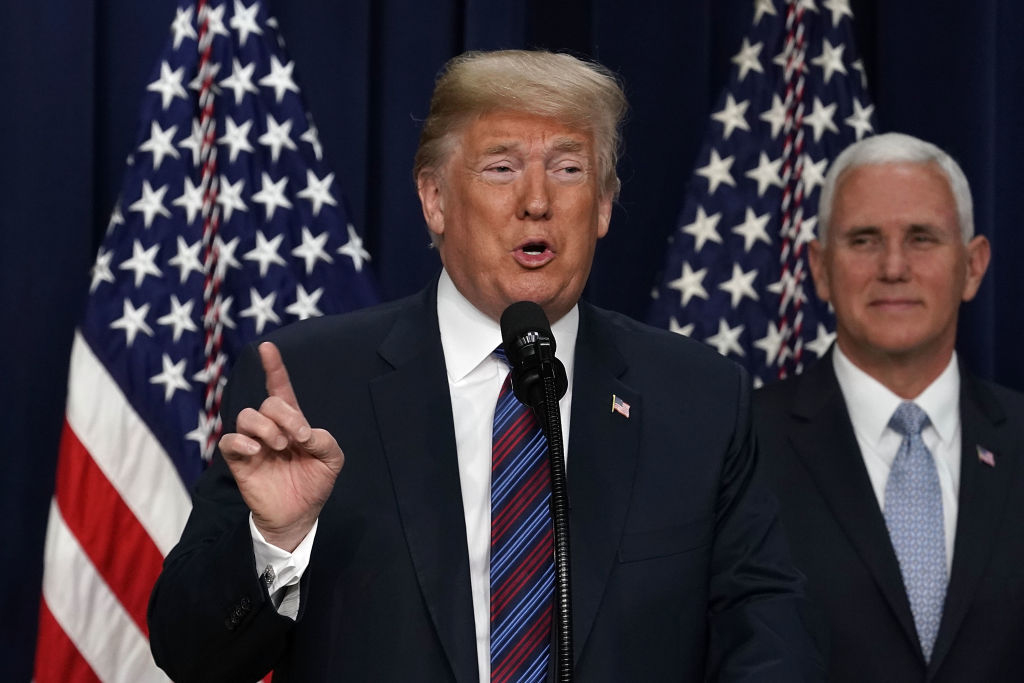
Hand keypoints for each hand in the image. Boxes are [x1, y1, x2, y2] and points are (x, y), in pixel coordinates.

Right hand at [219, 342, 343, 550]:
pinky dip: (242, 441)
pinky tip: (258, 451)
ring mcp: (253, 443)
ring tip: (280, 447)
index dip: (274, 368)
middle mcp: (270, 428)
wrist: (299, 515)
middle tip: (298, 439)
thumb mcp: (332, 459)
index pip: (280, 389)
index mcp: (292, 422)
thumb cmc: (314, 483)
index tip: (267, 347)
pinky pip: (228, 440)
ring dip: (266, 428)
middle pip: (267, 404)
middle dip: (285, 416)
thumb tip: (303, 433)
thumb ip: (324, 440)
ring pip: (246, 416)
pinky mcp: (239, 461)